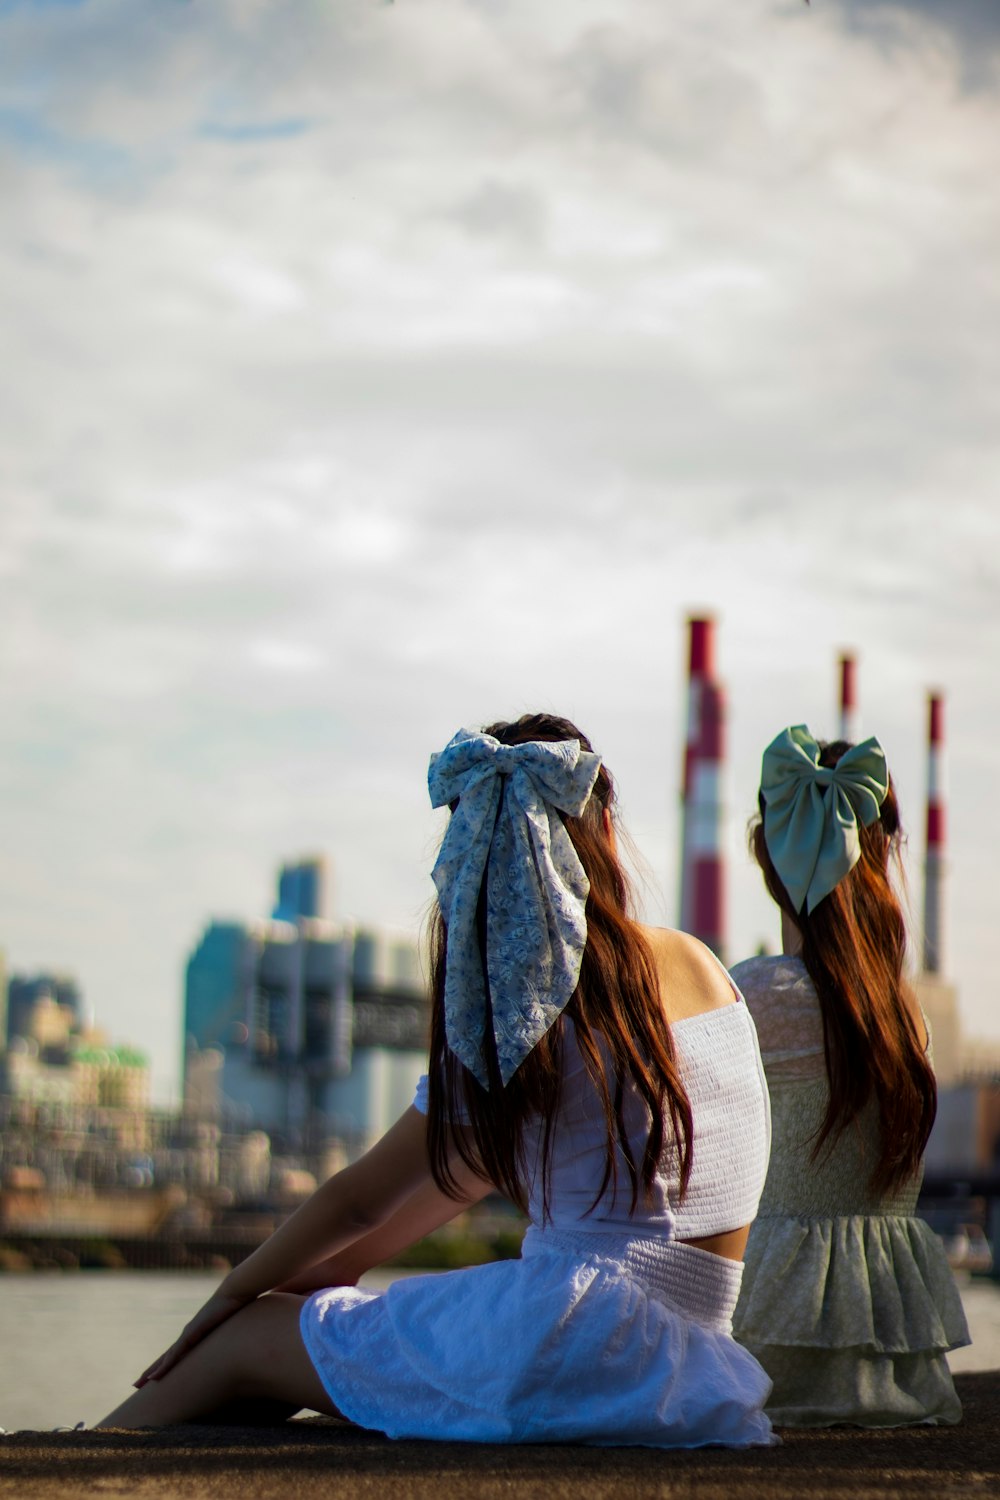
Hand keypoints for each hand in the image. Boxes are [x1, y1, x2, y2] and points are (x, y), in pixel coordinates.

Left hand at [134, 1288, 251, 1386]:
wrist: (235, 1292)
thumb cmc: (235, 1309)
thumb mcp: (230, 1330)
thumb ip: (227, 1338)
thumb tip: (236, 1345)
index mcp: (196, 1336)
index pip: (176, 1354)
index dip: (164, 1366)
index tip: (153, 1379)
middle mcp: (188, 1335)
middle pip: (165, 1357)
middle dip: (152, 1371)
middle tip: (136, 1385)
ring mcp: (188, 1334)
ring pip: (167, 1358)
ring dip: (153, 1371)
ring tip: (140, 1384)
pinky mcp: (192, 1333)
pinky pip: (176, 1353)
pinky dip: (165, 1365)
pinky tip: (157, 1376)